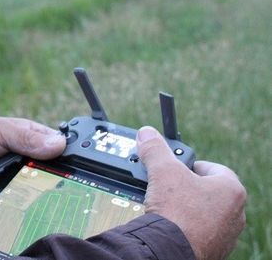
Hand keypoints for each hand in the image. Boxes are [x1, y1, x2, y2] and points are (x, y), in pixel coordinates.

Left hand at [0, 117, 65, 197]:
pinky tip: (36, 203)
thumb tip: (58, 144)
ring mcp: (23, 180)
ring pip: (46, 188)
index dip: (68, 153)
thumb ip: (26, 136)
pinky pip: (28, 203)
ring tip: (50, 190)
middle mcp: (31, 159)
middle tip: (62, 177)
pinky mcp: (13, 197)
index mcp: (31, 137)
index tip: (79, 160)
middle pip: (57, 170)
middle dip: (60, 174)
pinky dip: (31, 204)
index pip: (59, 145)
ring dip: (47, 190)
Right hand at [137, 126, 245, 259]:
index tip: (172, 168)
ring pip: (203, 211)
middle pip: (206, 189)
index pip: (210, 167)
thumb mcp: (162, 170)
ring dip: (185, 206)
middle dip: (185, 186)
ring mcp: (226, 233)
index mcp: (231, 190)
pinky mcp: (214, 249)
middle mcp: (235, 212)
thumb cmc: (177, 211)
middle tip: (166, 185)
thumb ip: (155, 149)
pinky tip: (170, 224)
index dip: (187, 164)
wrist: (171, 250)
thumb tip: (146, 134)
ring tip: (165, 205)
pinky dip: (185, 225)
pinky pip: (199, 230)